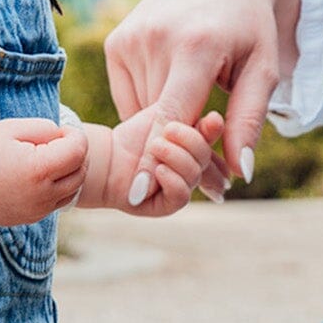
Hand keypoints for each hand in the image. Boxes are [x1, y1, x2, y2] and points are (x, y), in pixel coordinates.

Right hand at [0, 117, 88, 225]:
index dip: (74, 135)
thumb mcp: (14, 128)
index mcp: (39, 170)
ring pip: (72, 191)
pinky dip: (56, 188)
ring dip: (69, 173)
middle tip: (58, 142)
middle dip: (76, 154)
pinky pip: (55, 203)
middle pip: (80, 173)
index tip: (60, 130)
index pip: (79, 151)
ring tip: (49, 159)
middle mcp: (41, 195)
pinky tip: (37, 176)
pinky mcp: (28, 218)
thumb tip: (66, 138)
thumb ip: (47, 129)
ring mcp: (36, 210)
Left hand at [78, 110, 223, 214]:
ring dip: (175, 158)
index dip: (214, 131)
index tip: (211, 120)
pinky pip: (181, 196)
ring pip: (194, 176)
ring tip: (155, 146)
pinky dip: (171, 180)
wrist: (106, 156)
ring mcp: (181, 187)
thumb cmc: (135, 135)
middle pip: (206, 158)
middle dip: (190, 141)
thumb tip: (217, 120)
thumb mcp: (164, 117)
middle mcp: (193, 169)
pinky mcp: (166, 205)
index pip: (214, 142)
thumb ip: (190, 117)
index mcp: (197, 146)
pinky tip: (158, 169)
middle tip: (169, 129)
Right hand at [105, 0, 301, 194]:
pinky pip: (129, 95)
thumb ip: (248, 122)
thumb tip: (239, 173)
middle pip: (157, 120)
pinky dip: (151, 103)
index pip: (168, 116)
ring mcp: (129, 38)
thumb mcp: (262, 72)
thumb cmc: (252, 27)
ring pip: (140, 112)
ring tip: (197, 111)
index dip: (155, 158)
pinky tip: (175, 84)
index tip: (139, 194)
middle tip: (214, 172)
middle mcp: (154, 39)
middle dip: (180, 149)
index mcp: (195, 47)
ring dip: (165, 127)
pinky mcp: (116, 41)